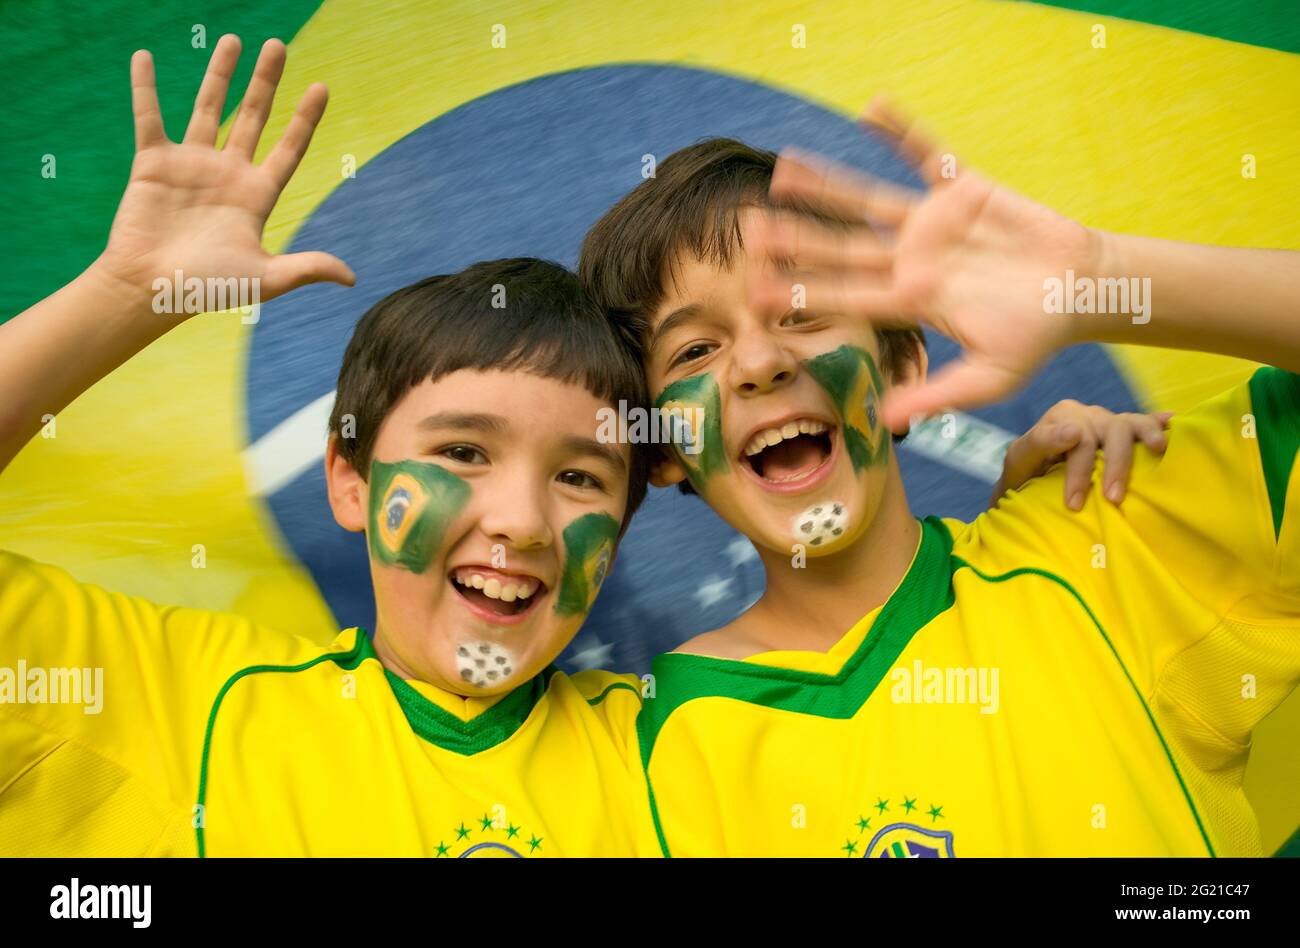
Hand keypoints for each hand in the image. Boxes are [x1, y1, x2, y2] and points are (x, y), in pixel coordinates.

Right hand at [94, 35, 353, 310]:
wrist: (151, 291)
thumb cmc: (208, 289)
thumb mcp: (266, 278)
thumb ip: (307, 268)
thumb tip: (352, 278)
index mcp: (256, 195)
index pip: (289, 149)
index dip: (304, 119)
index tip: (320, 87)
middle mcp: (228, 173)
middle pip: (253, 117)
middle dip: (266, 82)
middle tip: (279, 47)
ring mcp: (191, 164)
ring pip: (209, 107)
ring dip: (221, 74)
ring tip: (233, 40)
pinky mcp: (154, 162)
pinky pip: (149, 116)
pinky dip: (146, 87)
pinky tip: (144, 57)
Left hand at [747, 99, 1101, 431]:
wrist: (1081, 291)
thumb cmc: (1034, 337)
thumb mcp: (987, 378)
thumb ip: (937, 394)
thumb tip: (888, 420)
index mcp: (911, 300)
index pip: (845, 295)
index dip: (802, 293)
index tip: (757, 293)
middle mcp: (911, 259)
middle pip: (842, 246)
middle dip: (797, 240)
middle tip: (749, 230)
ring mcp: (932, 223)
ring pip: (868, 200)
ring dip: (827, 185)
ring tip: (784, 168)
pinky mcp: (963, 189)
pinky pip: (926, 153)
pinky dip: (901, 132)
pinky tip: (870, 108)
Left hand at [992, 401, 1172, 510]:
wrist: (1031, 478)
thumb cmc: (1026, 471)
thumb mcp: (1020, 459)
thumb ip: (1040, 443)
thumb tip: (1073, 431)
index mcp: (1061, 417)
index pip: (1077, 438)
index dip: (1078, 472)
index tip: (1075, 502)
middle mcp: (1088, 415)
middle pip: (1110, 431)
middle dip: (1113, 466)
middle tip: (1112, 499)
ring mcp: (1109, 422)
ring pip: (1132, 424)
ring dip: (1146, 436)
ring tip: (1158, 448)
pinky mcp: (1126, 432)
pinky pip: (1146, 423)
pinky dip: (1161, 423)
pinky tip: (1176, 423)